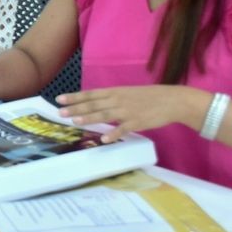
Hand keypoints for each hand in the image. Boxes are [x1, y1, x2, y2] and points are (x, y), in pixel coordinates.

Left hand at [56, 85, 204, 142]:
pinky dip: (113, 134)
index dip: (75, 97)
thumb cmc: (149, 97)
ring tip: (75, 122)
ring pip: (105, 114)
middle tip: (60, 113)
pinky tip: (104, 139)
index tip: (59, 99)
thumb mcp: (128, 93)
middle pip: (93, 104)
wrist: (172, 100)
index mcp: (116, 92)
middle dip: (75, 108)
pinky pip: (123, 129)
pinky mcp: (138, 122)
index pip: (91, 94)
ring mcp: (128, 111)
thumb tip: (97, 104)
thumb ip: (112, 99)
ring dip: (89, 118)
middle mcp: (118, 99)